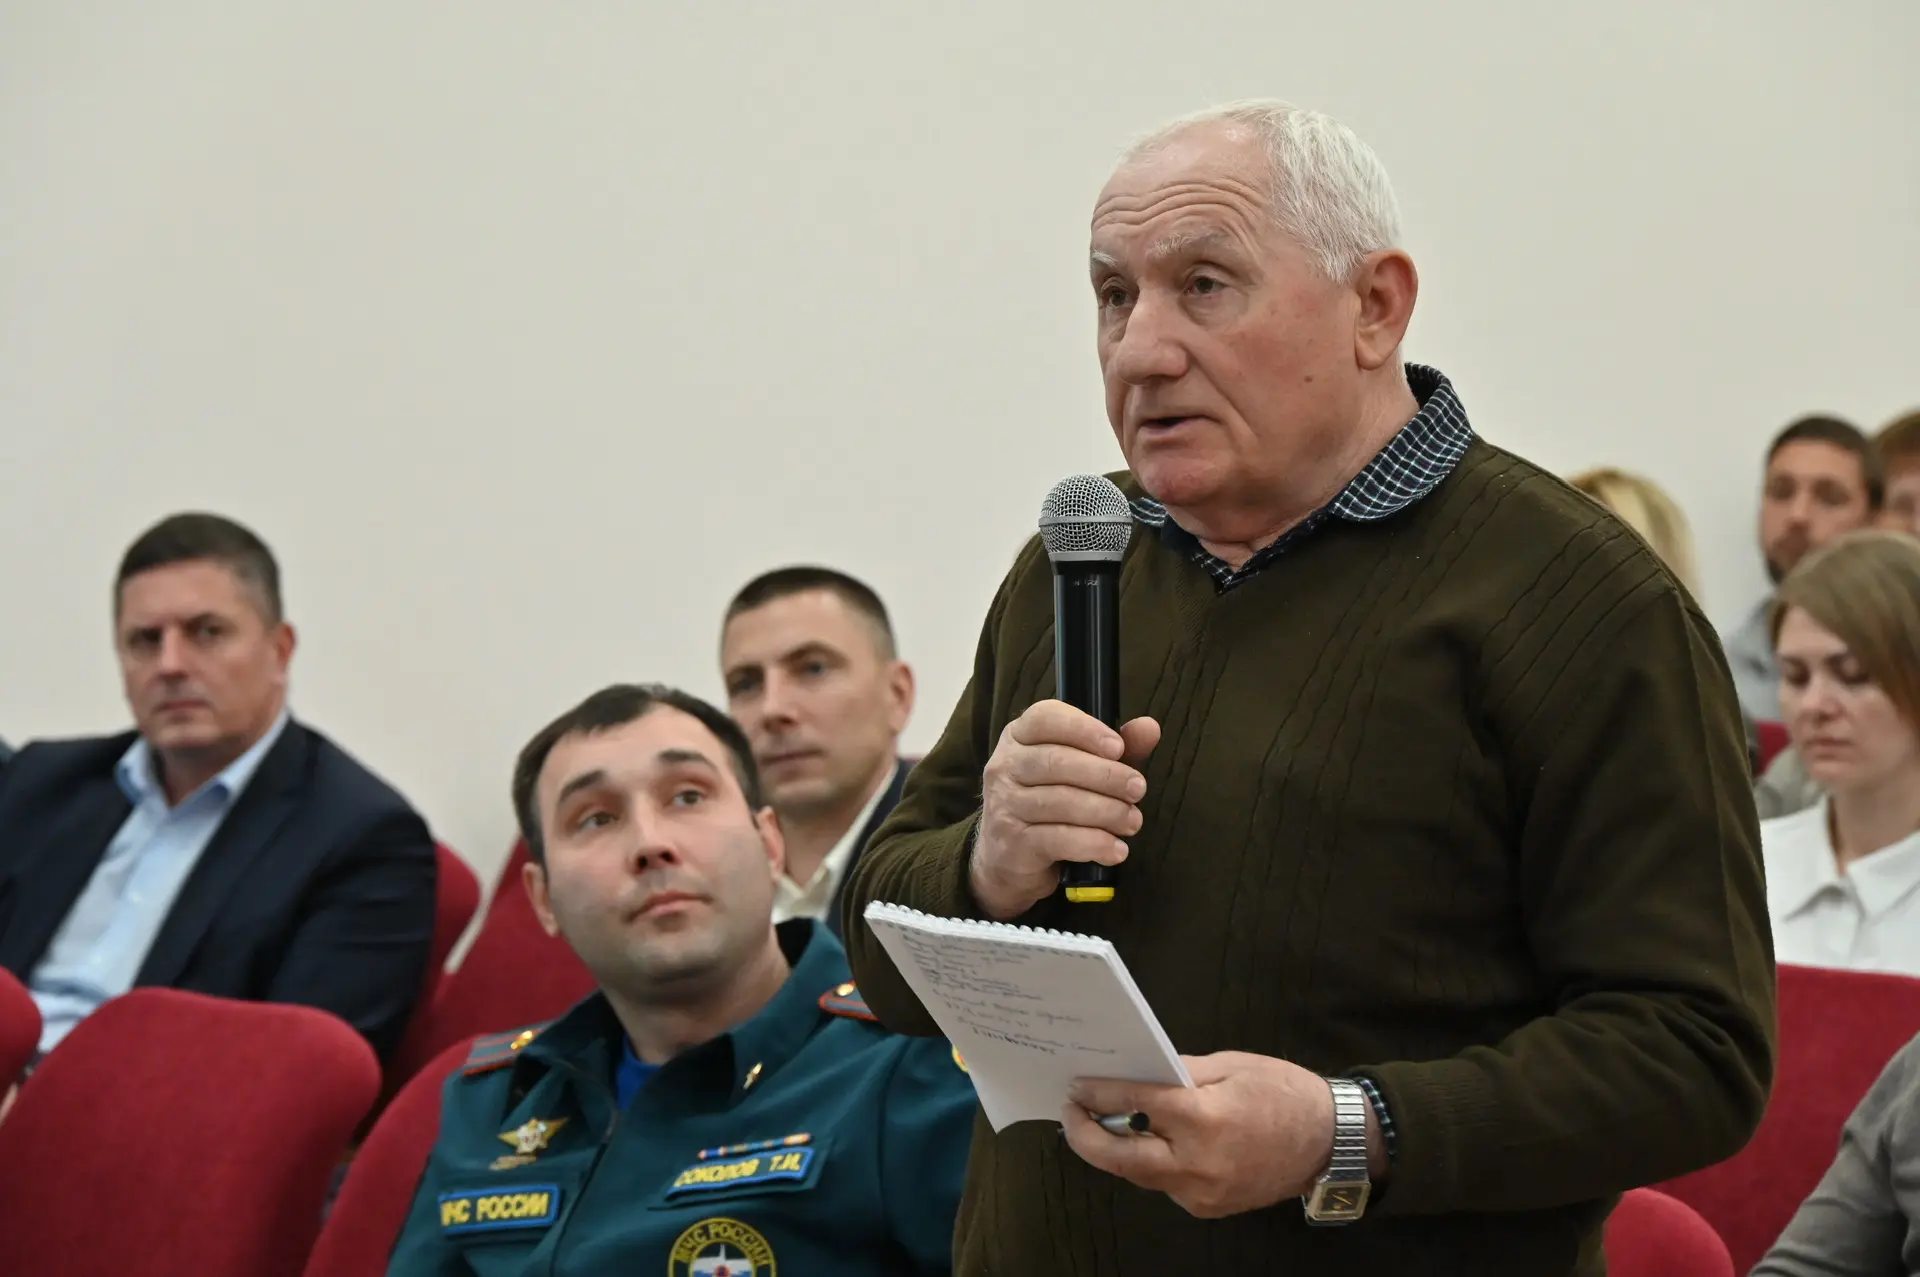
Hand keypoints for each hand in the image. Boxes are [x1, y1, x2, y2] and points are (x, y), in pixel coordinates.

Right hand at [968, 702, 1159, 919]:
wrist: (1009, 859)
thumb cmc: (1050, 804)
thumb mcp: (1082, 770)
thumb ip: (1115, 749)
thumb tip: (1149, 728)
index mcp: (1019, 736)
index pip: (1044, 718)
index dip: (1084, 729)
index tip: (1118, 747)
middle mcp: (1005, 766)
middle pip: (1056, 762)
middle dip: (1106, 776)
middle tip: (1138, 789)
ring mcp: (1004, 805)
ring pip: (1060, 802)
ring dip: (1106, 812)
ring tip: (1132, 821)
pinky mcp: (1012, 843)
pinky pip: (1058, 839)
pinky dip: (1093, 843)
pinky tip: (1115, 849)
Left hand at [1061, 1052, 1339, 1218]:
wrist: (1330, 1143)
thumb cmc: (1283, 1093)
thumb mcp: (1231, 1065)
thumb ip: (1180, 1072)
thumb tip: (1138, 1074)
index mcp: (1205, 1119)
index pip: (1136, 1106)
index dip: (1100, 1094)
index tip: (1076, 1086)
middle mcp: (1198, 1164)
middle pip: (1122, 1158)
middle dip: (1086, 1136)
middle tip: (1069, 1113)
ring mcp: (1202, 1194)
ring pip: (1141, 1174)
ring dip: (1116, 1150)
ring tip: (1098, 1122)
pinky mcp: (1208, 1208)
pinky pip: (1166, 1184)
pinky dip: (1150, 1161)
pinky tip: (1145, 1141)